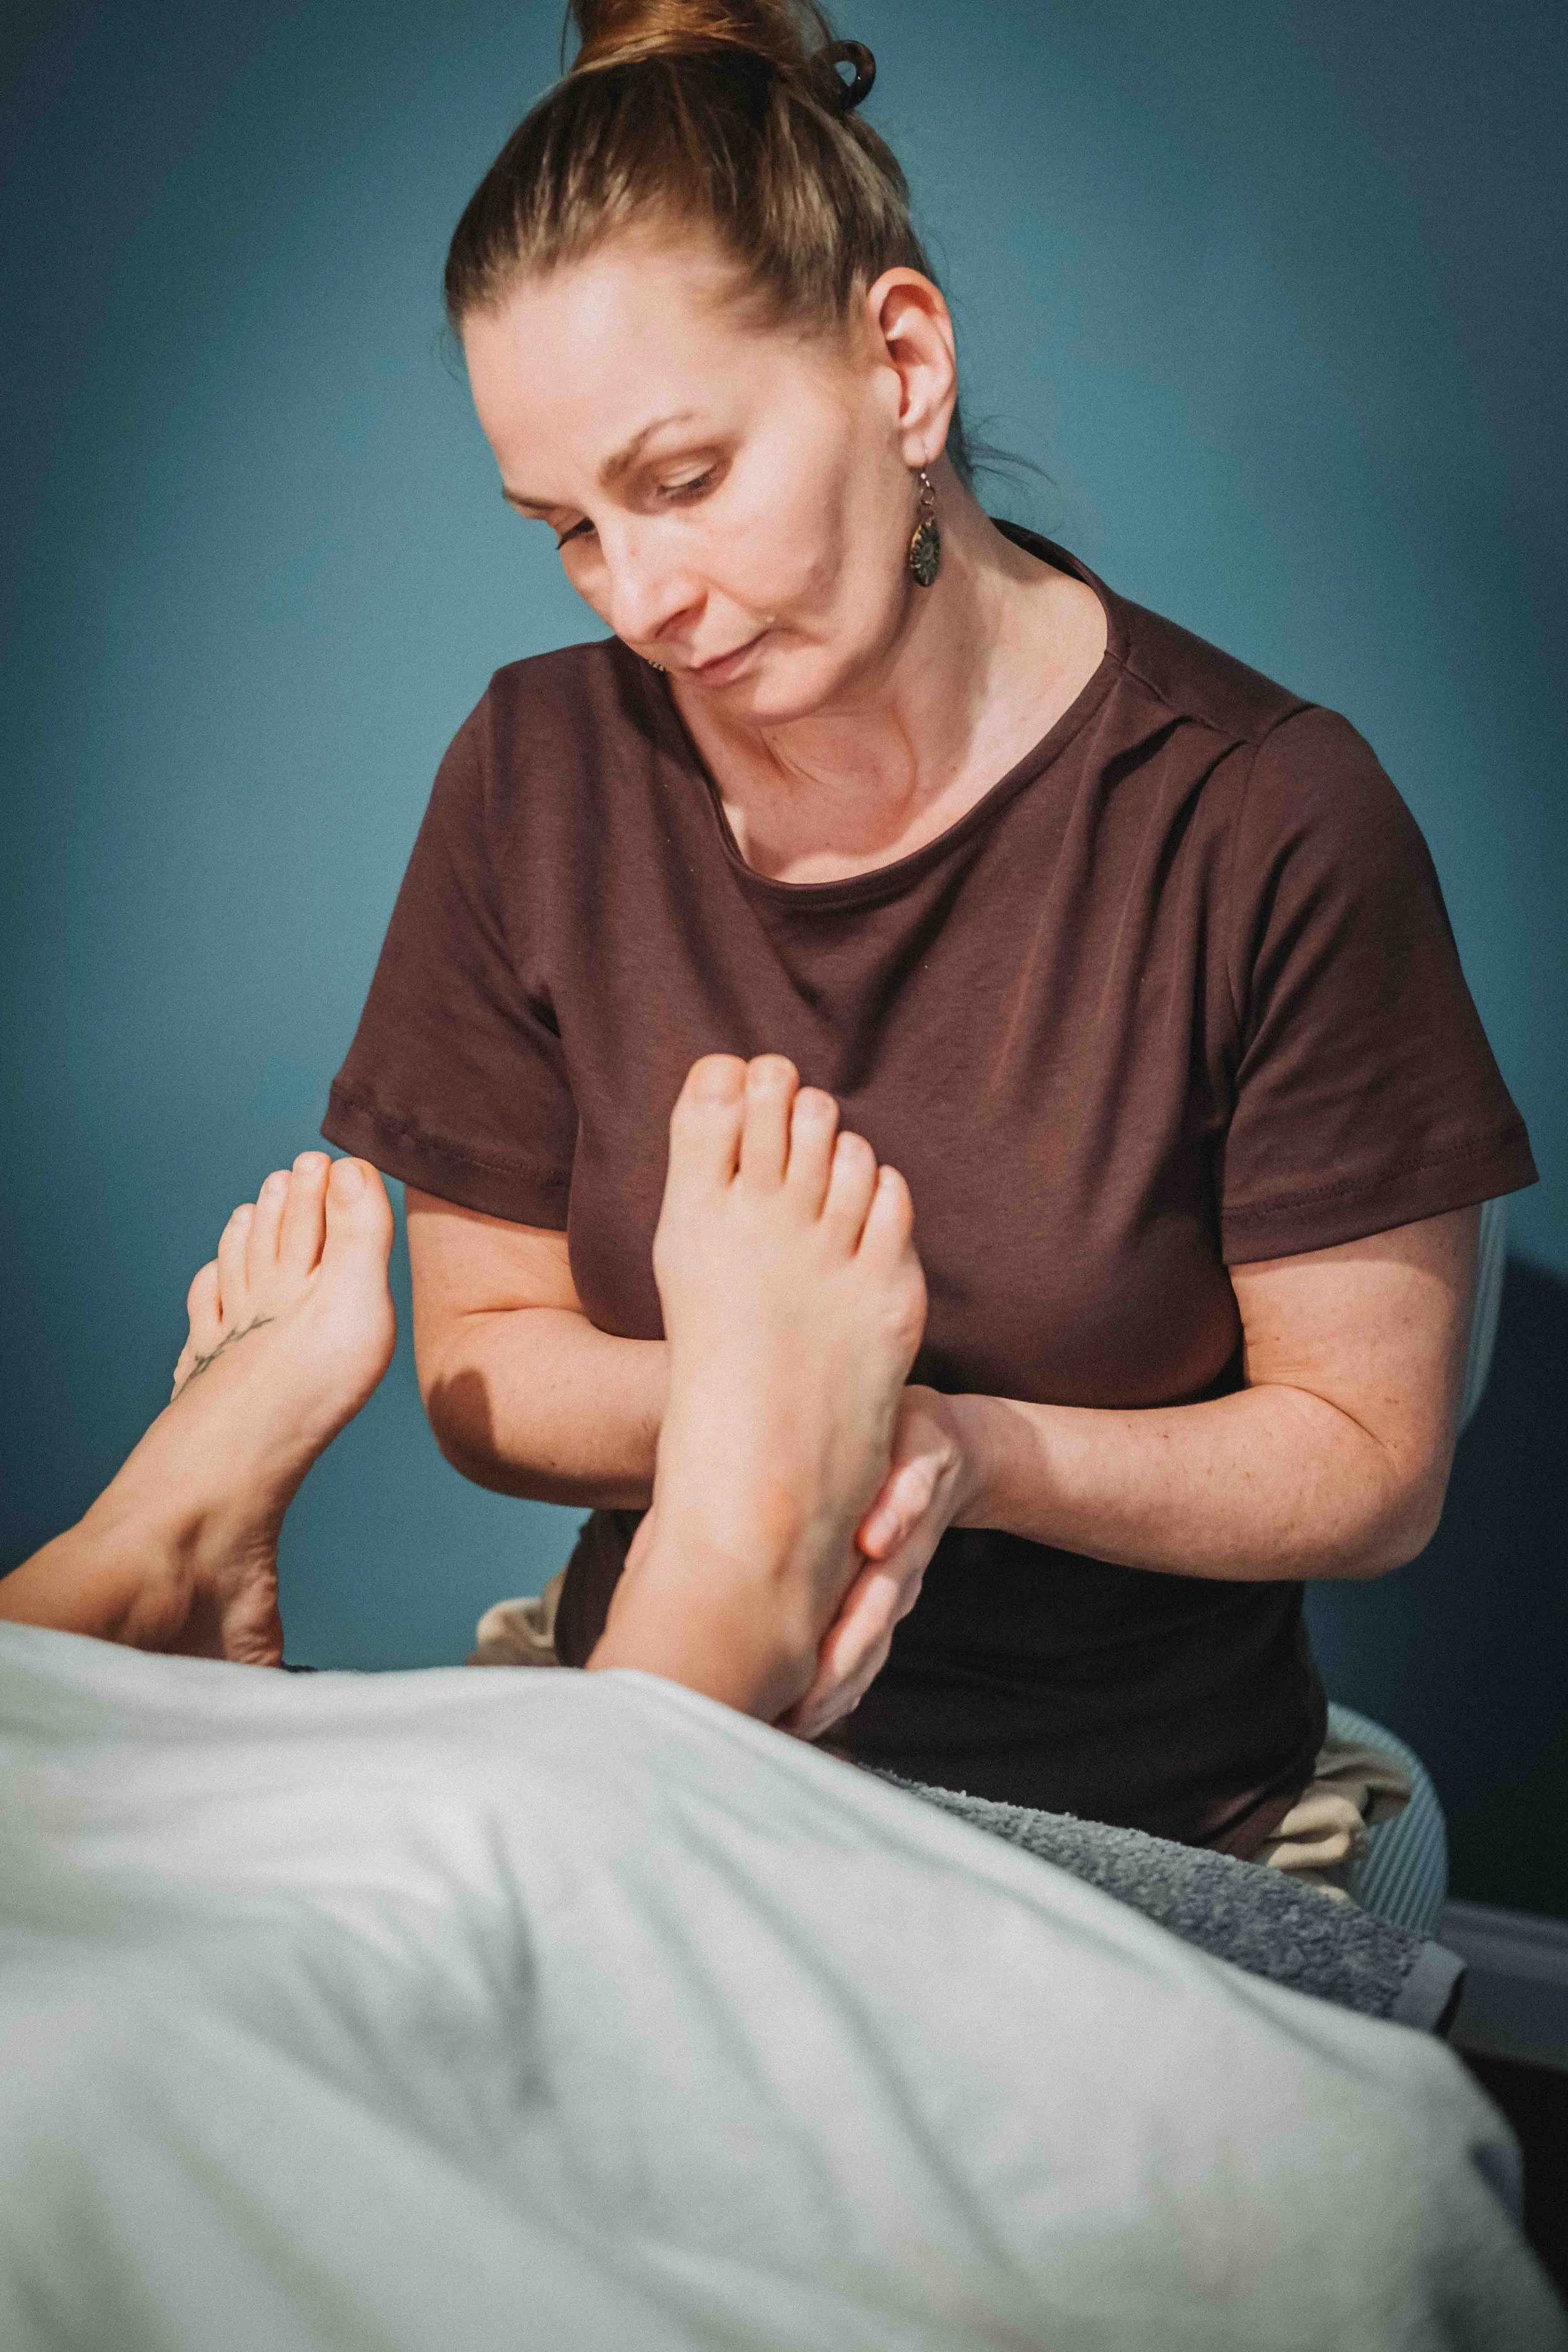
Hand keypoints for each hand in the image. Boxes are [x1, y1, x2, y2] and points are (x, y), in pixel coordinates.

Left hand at [779, 1385, 978, 1743]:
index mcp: (898, 1549)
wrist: (950, 1453)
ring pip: (859, 1663)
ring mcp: (886, 1597)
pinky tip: (793, 1713)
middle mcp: (894, 1583)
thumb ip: (904, 1491)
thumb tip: (874, 1541)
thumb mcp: (919, 1449)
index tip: (799, 1698)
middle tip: (775, 1730)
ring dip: (822, 1702)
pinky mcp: (874, 1599)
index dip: (835, 1662)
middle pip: (860, 1654)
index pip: (868, 1618)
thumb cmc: (917, 1440)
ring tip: (775, 1732)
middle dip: (821, 1696)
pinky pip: (855, 1653)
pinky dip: (828, 1688)